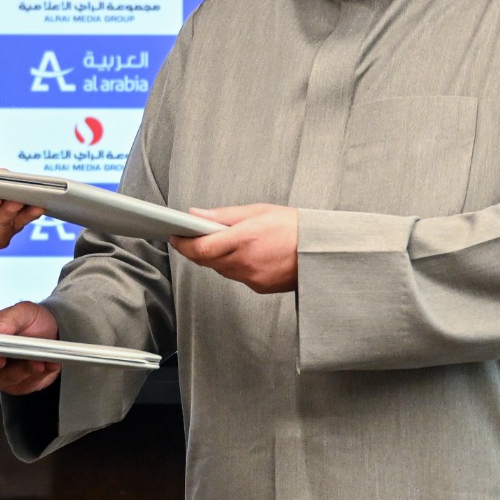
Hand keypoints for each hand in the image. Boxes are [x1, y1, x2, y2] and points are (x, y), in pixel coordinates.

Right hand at [0, 301, 61, 395]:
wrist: (57, 332)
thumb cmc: (34, 321)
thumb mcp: (23, 312)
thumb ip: (6, 320)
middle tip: (1, 357)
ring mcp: (4, 374)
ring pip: (6, 380)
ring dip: (23, 370)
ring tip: (37, 360)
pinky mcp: (21, 385)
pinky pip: (27, 386)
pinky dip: (39, 375)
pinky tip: (48, 364)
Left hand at [169, 204, 298, 293]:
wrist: (323, 252)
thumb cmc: (294, 227)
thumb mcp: (257, 211)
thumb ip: (223, 215)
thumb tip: (196, 215)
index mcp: (243, 239)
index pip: (200, 248)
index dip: (183, 243)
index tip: (176, 235)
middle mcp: (245, 262)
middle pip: (206, 260)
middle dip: (196, 249)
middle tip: (192, 237)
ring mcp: (252, 278)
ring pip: (220, 269)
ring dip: (215, 257)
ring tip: (223, 242)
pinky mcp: (259, 288)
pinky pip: (236, 277)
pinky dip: (233, 266)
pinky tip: (243, 254)